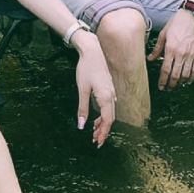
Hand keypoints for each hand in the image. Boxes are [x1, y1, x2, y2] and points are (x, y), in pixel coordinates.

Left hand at [72, 31, 116, 146]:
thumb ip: (82, 108)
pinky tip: (96, 117)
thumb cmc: (86, 68)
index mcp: (106, 97)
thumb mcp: (82, 89)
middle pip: (110, 118)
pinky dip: (104, 114)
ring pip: (110, 112)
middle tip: (95, 140)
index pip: (108, 120)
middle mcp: (111, 96)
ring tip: (94, 131)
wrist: (93, 50)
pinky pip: (109, 106)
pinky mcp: (109, 88)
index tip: (97, 142)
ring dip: (103, 123)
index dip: (103, 133)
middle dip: (103, 131)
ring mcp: (111, 91)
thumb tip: (81, 125)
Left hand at [148, 9, 193, 90]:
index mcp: (171, 49)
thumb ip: (157, 48)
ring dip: (181, 83)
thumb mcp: (164, 34)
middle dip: (171, 84)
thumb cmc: (177, 23)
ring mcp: (191, 55)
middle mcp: (181, 54)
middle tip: (168, 88)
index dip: (163, 81)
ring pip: (186, 75)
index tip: (161, 86)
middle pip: (175, 75)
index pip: (165, 70)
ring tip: (176, 85)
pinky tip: (188, 81)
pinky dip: (192, 78)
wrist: (193, 16)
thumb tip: (150, 58)